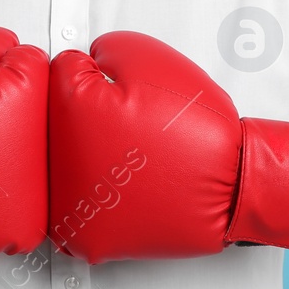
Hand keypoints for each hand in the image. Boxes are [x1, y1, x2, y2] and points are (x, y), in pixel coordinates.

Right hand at [0, 25, 48, 254]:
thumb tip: (25, 53)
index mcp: (29, 107)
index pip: (38, 73)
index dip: (1, 71)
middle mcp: (37, 160)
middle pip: (41, 122)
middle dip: (9, 116)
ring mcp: (24, 203)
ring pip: (32, 165)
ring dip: (6, 158)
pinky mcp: (7, 234)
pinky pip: (16, 206)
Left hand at [49, 30, 288, 263]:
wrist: (233, 186)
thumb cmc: (197, 128)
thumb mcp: (150, 58)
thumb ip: (106, 50)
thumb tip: (85, 60)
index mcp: (71, 110)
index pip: (59, 73)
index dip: (97, 73)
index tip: (120, 88)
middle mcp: (61, 162)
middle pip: (55, 122)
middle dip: (88, 115)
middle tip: (132, 124)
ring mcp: (72, 206)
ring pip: (63, 166)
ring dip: (90, 157)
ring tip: (133, 156)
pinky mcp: (88, 239)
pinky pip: (78, 208)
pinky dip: (100, 195)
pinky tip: (130, 185)